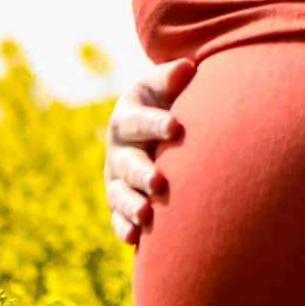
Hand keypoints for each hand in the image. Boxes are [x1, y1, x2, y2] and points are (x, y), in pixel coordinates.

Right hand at [103, 57, 196, 240]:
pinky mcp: (121, 203)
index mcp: (126, 119)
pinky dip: (123, 228)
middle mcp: (118, 151)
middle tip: (159, 182)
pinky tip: (135, 238)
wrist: (152, 127)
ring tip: (146, 214)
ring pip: (119, 195)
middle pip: (127, 163)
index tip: (176, 126)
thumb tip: (187, 67)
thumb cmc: (163, 102)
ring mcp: (117, 179)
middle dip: (142, 173)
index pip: (138, 121)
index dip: (155, 123)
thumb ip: (171, 78)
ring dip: (131, 205)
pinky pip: (118, 218)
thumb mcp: (161, 86)